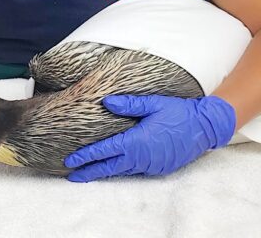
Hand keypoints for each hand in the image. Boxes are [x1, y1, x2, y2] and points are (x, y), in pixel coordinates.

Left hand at [64, 94, 235, 181]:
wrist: (207, 127)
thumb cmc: (180, 113)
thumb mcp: (154, 104)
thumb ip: (130, 104)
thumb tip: (106, 102)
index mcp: (137, 142)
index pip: (105, 151)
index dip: (86, 156)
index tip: (70, 160)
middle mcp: (142, 157)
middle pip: (109, 167)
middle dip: (89, 171)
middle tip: (71, 176)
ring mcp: (151, 165)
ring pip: (122, 170)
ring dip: (103, 171)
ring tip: (87, 172)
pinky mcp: (159, 167)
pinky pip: (134, 170)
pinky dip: (120, 170)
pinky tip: (112, 167)